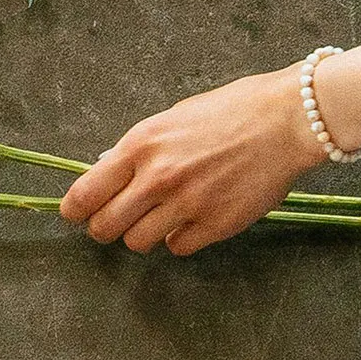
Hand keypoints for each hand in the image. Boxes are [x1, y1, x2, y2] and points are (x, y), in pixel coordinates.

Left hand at [60, 66, 320, 255]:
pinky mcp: (213, 226)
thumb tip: (110, 171)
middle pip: (106, 227)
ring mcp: (185, 205)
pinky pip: (178, 247)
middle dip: (106, 228)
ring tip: (161, 217)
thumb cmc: (231, 112)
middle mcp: (157, 178)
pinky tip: (194, 219)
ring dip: (144, 234)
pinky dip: (180, 239)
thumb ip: (139, 149)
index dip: (76, 210)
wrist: (285, 122)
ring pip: (138, 243)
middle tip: (116, 223)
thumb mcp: (172, 119)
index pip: (86, 193)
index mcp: (141, 145)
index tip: (76, 214)